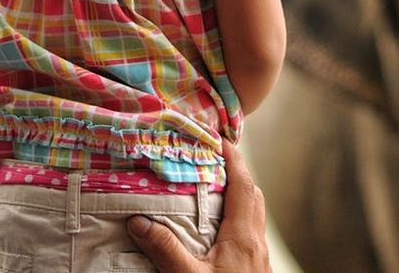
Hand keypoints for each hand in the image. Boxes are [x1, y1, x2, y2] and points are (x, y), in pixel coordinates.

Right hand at [126, 139, 271, 272]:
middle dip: (237, 173)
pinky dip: (237, 219)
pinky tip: (218, 229)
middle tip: (214, 161)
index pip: (244, 186)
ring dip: (238, 197)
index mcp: (243, 236)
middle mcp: (256, 241)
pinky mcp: (255, 267)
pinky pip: (250, 232)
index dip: (234, 159)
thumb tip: (138, 221)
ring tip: (214, 191)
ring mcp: (259, 255)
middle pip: (252, 196)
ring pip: (253, 215)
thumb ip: (166, 249)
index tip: (220, 139)